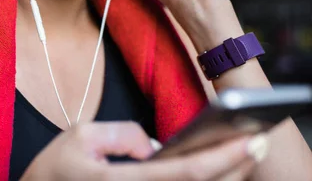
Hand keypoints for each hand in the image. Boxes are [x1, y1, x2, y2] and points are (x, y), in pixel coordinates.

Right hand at [20, 121, 266, 180]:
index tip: (248, 139)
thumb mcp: (81, 137)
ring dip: (223, 179)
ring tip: (243, 155)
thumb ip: (123, 134)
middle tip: (257, 142)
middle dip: (233, 168)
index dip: (220, 157)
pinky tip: (215, 171)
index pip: (184, 172)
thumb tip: (156, 146)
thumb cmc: (54, 172)